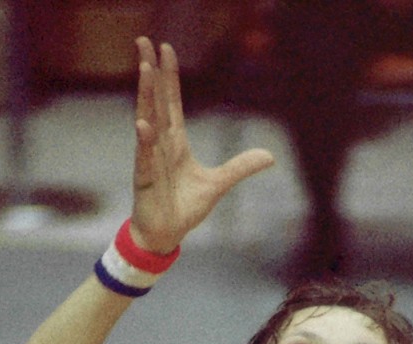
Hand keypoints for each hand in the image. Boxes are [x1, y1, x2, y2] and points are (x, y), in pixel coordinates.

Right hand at [129, 37, 274, 253]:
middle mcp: (160, 145)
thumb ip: (240, 167)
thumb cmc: (184, 207)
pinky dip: (145, 143)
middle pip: (155, 102)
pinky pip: (145, 158)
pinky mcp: (145, 180)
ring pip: (147, 121)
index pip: (171, 103)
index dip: (169, 77)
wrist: (166, 235)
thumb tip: (270, 156)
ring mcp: (151, 160)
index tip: (165, 49)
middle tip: (143, 40)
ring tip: (144, 70)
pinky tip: (143, 125)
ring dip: (146, 97)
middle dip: (151, 72)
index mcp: (176, 142)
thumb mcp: (218, 185)